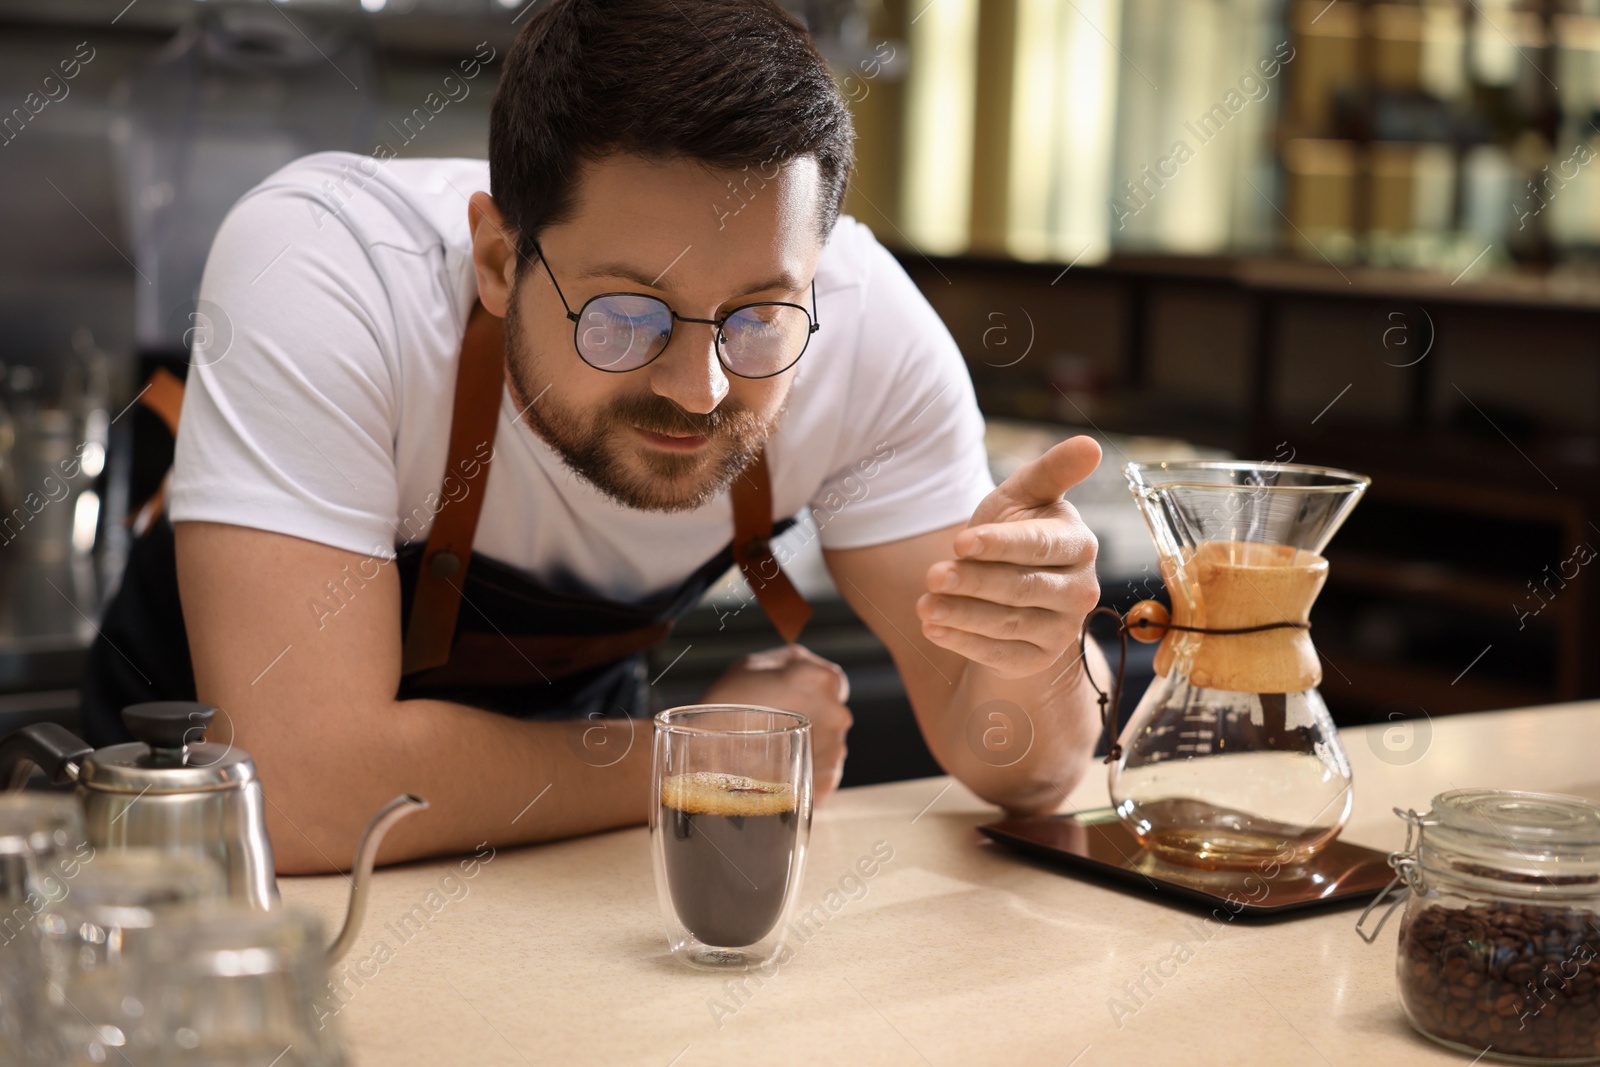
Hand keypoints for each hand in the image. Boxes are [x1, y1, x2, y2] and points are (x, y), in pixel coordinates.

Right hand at [700, 644, 852, 801]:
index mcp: (822, 679)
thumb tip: (805, 671)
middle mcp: (838, 714)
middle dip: (812, 720)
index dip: (809, 691)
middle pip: (831, 715)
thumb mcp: (757, 663)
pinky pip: (820, 775)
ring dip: (809, 748)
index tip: (790, 701)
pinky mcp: (826, 782)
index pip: (830, 682)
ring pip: (827, 746)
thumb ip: (793, 664)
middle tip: (776, 726)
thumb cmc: (726, 705)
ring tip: (772, 751)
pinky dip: (803, 775)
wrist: (706, 757)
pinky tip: (777, 771)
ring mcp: (835, 751)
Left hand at [917, 436, 1101, 679]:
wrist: (1008, 587)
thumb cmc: (1015, 532)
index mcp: (1079, 545)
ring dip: (962, 615)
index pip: (1038, 547)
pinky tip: (934, 629)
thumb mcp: (1026, 497)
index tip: (960, 543)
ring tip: (924, 605)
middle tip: (933, 576)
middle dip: (974, 582)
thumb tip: (1090, 445)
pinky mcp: (1039, 659)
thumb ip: (1053, 470)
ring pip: (1008, 624)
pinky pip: (1001, 655)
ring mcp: (1063, 629)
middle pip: (1021, 587)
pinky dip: (964, 643)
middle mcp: (1081, 590)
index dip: (999, 546)